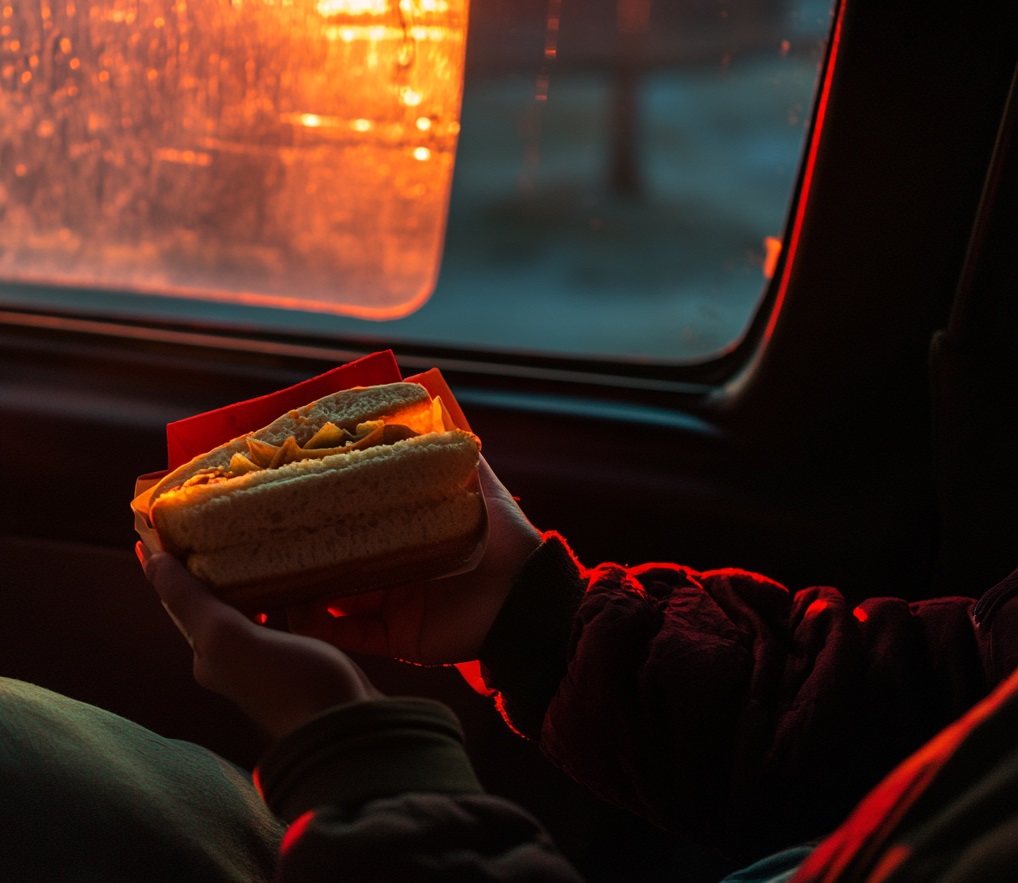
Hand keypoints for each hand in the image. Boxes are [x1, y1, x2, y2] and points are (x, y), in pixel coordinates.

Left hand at [138, 545, 380, 741]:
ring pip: (247, 608)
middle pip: (214, 603)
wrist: (346, 730)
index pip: (181, 600)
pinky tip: (293, 581)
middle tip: (211, 523)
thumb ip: (191, 601)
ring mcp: (267, 660)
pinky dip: (277, 592)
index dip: (169, 564)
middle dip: (208, 567)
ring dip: (244, 579)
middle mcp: (232, 659)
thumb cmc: (287, 681)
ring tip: (251, 543)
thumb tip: (150, 561)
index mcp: (208, 655)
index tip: (160, 524)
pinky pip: (280, 615)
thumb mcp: (229, 637)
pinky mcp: (301, 657)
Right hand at [286, 457, 542, 664]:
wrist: (528, 601)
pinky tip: (295, 613)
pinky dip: (321, 628)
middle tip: (267, 537)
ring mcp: (393, 605)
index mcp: (409, 535)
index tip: (294, 493)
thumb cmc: (509, 542)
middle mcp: (395, 569)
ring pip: (333, 600)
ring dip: (301, 591)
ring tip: (267, 576)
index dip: (329, 510)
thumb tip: (439, 410)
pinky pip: (350, 634)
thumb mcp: (483, 491)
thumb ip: (460, 458)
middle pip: (337, 560)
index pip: (359, 520)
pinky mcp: (395, 638)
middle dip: (303, 552)